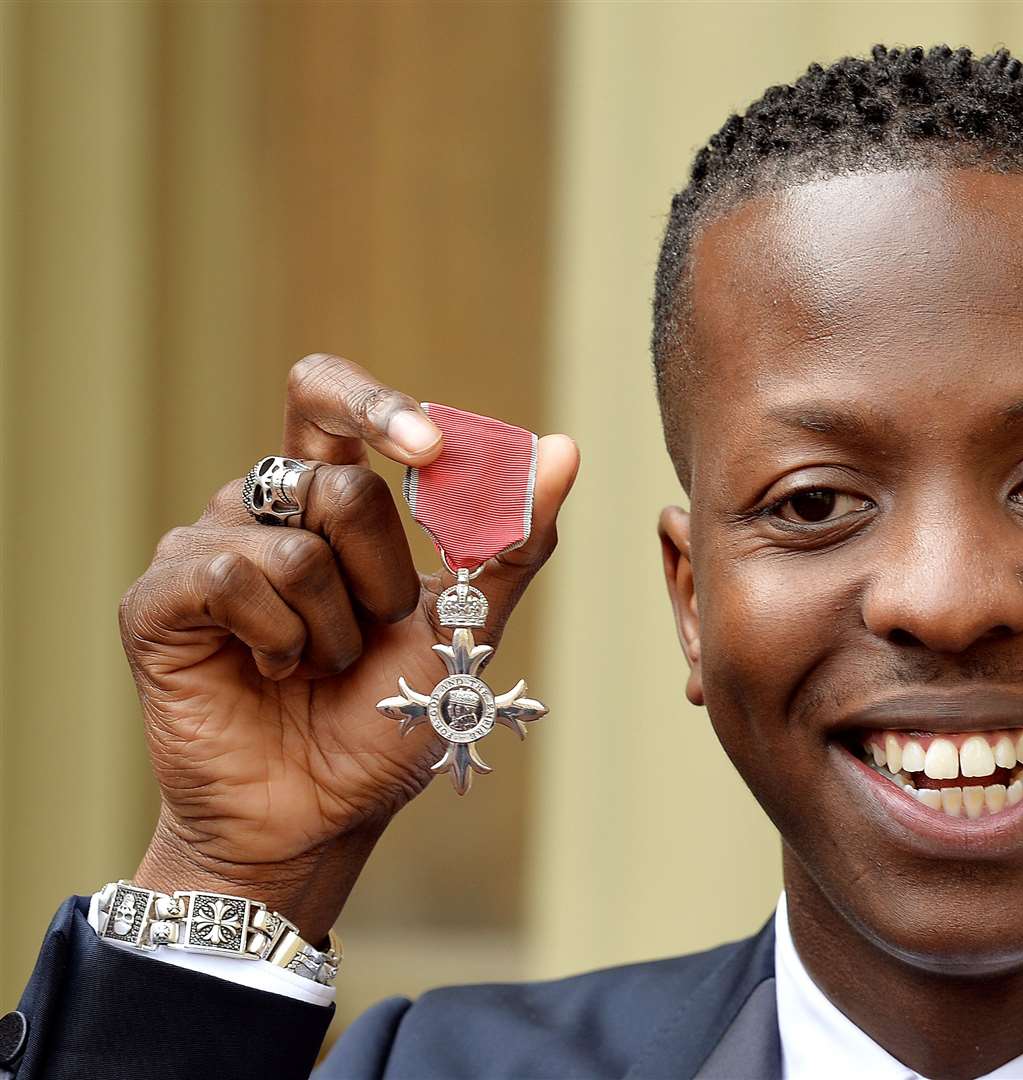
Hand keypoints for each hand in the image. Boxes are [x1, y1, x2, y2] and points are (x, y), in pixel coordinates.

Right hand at [119, 354, 579, 939]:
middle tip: (371, 635)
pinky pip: (232, 581)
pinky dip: (278, 642)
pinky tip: (269, 674)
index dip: (377, 407)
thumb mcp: (466, 628)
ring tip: (317, 668)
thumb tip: (564, 448)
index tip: (432, 449)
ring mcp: (202, 548)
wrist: (321, 815)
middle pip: (339, 484)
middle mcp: (261, 509)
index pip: (329, 398)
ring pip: (295, 546)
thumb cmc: (389, 717)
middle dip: (383, 579)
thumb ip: (511, 542)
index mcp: (327, 499)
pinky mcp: (157, 600)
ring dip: (334, 629)